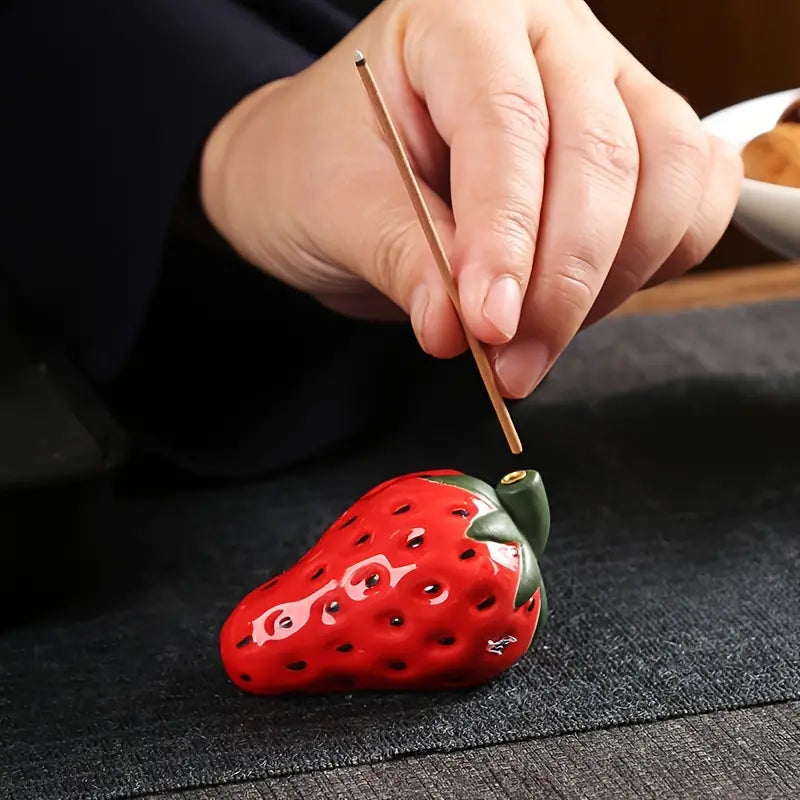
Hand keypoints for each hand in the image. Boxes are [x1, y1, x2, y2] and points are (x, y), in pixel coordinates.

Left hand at [200, 0, 742, 397]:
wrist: (330, 165)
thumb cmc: (321, 165)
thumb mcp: (336, 209)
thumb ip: (404, 261)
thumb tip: (458, 331)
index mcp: (459, 18)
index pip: (507, 126)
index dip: (507, 236)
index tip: (491, 324)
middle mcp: (546, 36)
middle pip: (601, 155)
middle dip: (562, 283)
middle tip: (514, 363)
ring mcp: (605, 82)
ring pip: (668, 176)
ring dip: (612, 281)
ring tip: (539, 339)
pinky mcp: (636, 137)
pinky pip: (693, 195)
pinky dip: (657, 259)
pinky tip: (593, 296)